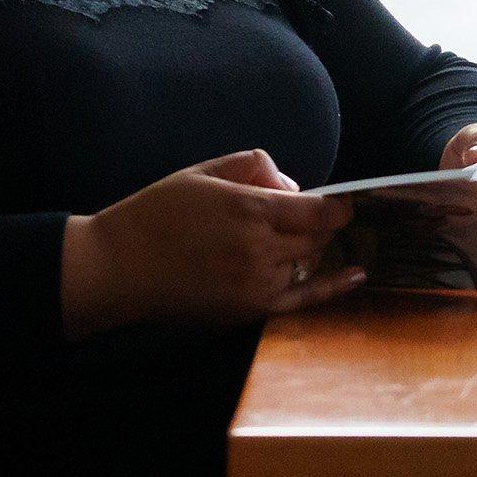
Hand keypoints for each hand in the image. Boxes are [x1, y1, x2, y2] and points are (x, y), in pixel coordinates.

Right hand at [59, 148, 361, 339]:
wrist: (118, 268)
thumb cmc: (156, 214)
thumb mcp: (202, 172)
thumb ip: (253, 167)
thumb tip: (290, 185)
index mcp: (250, 210)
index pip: (318, 210)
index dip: (338, 205)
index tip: (346, 201)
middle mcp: (260, 249)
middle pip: (317, 237)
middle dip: (320, 225)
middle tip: (310, 217)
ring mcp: (256, 283)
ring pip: (308, 263)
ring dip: (308, 250)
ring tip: (292, 239)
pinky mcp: (249, 309)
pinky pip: (303, 298)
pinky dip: (334, 287)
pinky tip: (358, 275)